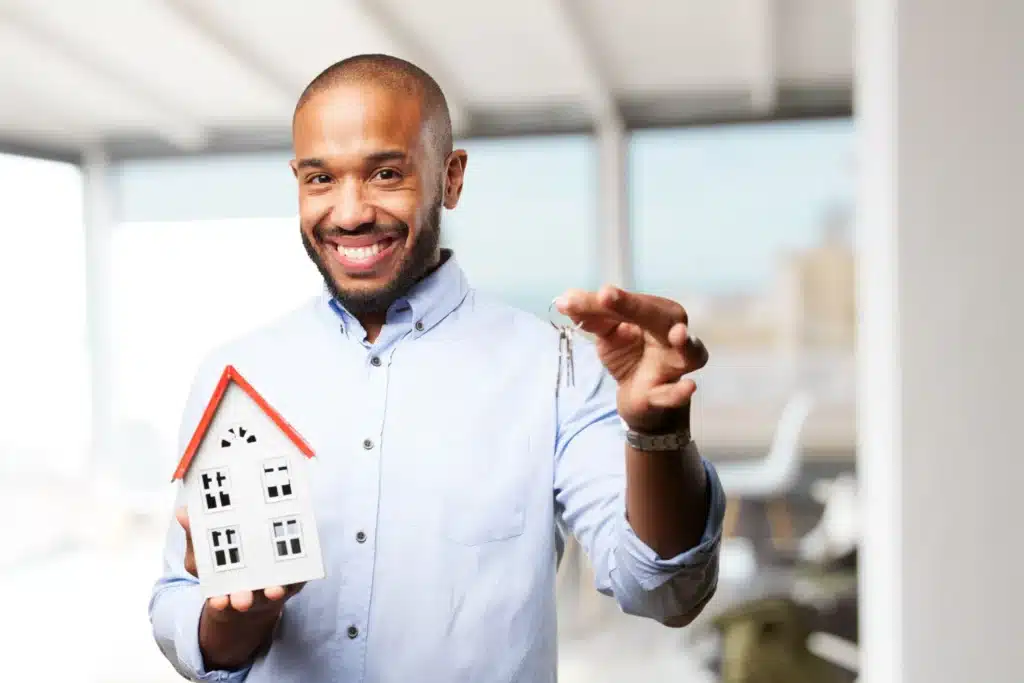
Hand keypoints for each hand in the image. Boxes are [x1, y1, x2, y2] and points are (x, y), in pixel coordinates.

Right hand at [176, 507, 303, 614]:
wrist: (256, 575)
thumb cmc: (227, 564)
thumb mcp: (205, 554)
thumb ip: (196, 537)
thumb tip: (183, 512)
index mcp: (223, 591)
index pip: (219, 601)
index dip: (218, 602)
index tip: (218, 601)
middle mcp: (247, 594)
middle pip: (246, 600)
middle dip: (243, 599)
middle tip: (242, 600)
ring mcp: (270, 588)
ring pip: (273, 592)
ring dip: (273, 591)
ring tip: (273, 590)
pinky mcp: (293, 580)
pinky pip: (296, 579)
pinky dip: (297, 576)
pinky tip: (299, 566)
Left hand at [555, 285, 708, 431]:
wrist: (638, 394)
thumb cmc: (628, 351)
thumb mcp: (607, 331)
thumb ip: (590, 314)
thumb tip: (563, 299)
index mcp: (658, 313)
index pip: (636, 303)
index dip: (616, 299)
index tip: (599, 294)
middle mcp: (674, 335)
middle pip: (662, 318)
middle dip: (637, 308)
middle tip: (608, 297)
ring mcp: (675, 365)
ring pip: (691, 353)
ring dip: (686, 345)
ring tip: (678, 336)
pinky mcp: (668, 394)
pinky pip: (676, 394)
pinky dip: (680, 392)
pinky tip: (687, 387)